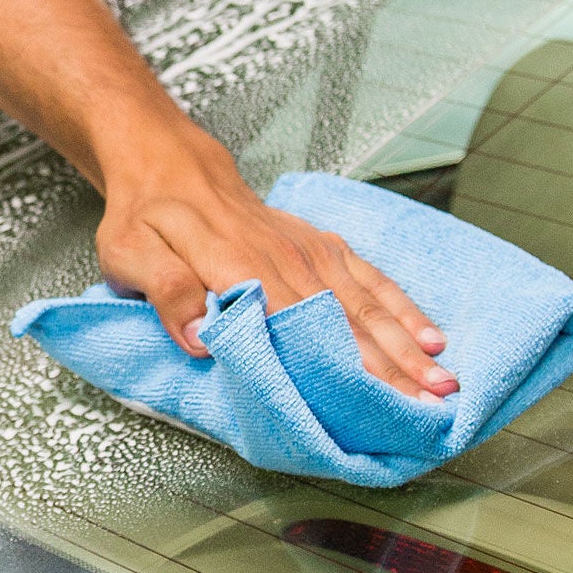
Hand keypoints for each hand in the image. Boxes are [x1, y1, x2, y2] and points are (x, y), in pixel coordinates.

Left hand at [97, 127, 455, 400]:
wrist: (170, 164)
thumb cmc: (146, 216)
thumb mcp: (129, 251)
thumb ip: (166, 290)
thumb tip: (202, 336)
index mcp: (236, 265)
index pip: (293, 324)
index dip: (333, 364)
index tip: (369, 402)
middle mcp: (281, 258)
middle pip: (342, 320)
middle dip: (390, 366)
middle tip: (429, 408)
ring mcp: (306, 250)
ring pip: (365, 302)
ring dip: (407, 345)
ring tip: (443, 383)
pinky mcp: (318, 245)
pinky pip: (368, 276)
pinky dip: (402, 306)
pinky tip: (431, 335)